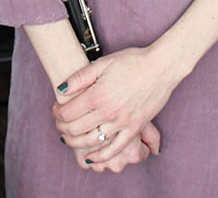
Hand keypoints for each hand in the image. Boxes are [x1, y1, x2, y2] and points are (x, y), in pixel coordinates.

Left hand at [53, 45, 178, 162]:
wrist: (160, 67)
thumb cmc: (133, 61)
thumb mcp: (103, 62)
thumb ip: (80, 77)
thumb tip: (61, 90)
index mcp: (98, 95)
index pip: (68, 112)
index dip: (57, 113)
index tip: (56, 109)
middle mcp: (108, 112)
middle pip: (76, 129)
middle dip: (62, 128)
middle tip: (59, 123)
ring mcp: (122, 123)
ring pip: (91, 142)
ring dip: (75, 143)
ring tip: (69, 138)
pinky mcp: (134, 129)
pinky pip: (115, 149)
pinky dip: (100, 156)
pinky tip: (91, 157)